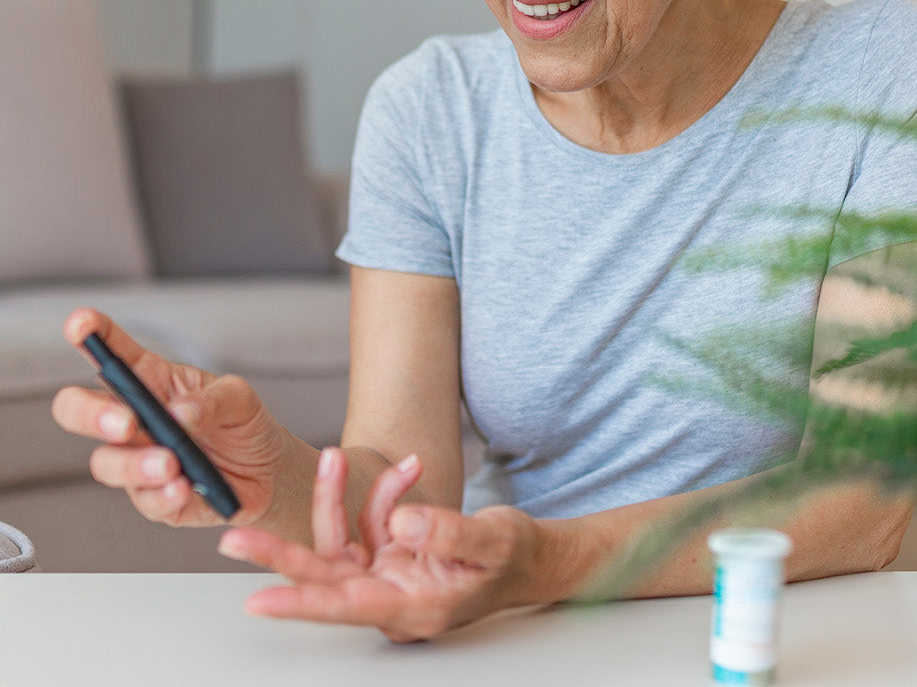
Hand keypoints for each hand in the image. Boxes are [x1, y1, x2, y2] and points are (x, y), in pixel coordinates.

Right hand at [52, 308, 291, 529]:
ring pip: (106, 462)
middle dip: (90, 414)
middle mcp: (135, 419)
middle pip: (79, 410)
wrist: (267, 473)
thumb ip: (212, 399)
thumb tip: (181, 414)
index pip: (112, 353)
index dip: (90, 335)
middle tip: (126, 422)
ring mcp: (138, 459)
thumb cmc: (243, 424)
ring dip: (136, 464)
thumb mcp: (239, 397)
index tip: (81, 325)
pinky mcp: (152, 497)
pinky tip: (183, 487)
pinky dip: (163, 494)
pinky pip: (143, 499)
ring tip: (173, 464)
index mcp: (150, 381)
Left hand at [218, 447, 539, 641]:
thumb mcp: (493, 541)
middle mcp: (392, 596)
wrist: (532, 558)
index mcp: (413, 607)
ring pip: (344, 537)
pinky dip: (383, 492)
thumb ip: (447, 533)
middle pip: (324, 576)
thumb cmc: (515, 558)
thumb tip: (403, 522)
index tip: (257, 601)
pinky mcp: (392, 556)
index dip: (299, 603)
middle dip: (280, 553)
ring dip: (347, 495)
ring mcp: (389, 576)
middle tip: (234, 539)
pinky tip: (409, 470)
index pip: (344, 606)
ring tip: (368, 459)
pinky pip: (370, 520)